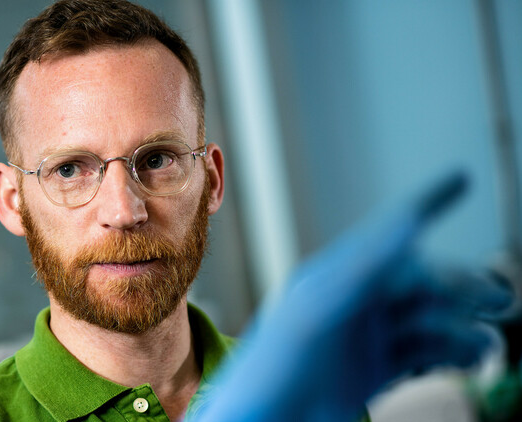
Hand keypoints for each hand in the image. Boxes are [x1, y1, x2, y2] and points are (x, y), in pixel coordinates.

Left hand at [188, 171, 511, 421]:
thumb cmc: (275, 366)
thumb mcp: (316, 312)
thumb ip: (364, 268)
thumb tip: (406, 222)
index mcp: (337, 276)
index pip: (389, 231)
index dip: (426, 203)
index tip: (459, 178)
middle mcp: (355, 301)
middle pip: (421, 280)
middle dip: (460, 285)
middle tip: (497, 300)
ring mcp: (367, 336)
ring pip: (428, 319)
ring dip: (461, 325)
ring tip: (485, 344)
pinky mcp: (376, 370)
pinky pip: (424, 353)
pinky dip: (452, 353)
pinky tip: (470, 357)